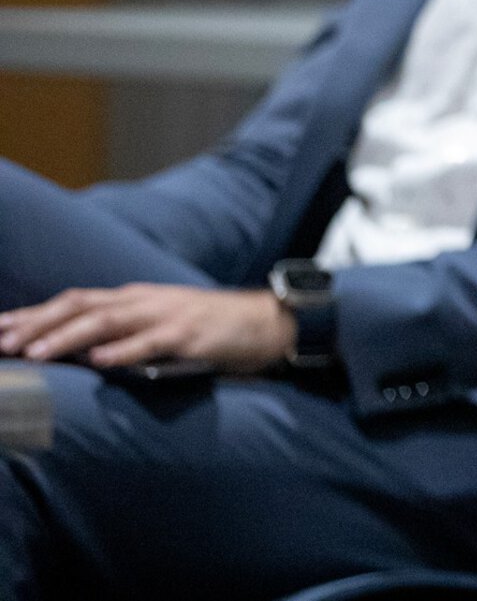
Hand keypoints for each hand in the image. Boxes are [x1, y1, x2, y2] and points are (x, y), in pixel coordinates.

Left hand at [0, 284, 295, 372]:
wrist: (267, 321)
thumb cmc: (210, 328)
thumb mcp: (159, 325)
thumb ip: (122, 333)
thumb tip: (78, 353)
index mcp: (134, 299)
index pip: (75, 301)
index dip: (35, 314)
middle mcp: (144, 301)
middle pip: (82, 306)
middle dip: (39, 324)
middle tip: (3, 342)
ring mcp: (167, 316)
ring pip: (109, 321)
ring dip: (68, 337)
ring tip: (36, 353)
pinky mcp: (190, 335)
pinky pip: (152, 342)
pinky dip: (123, 351)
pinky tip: (99, 360)